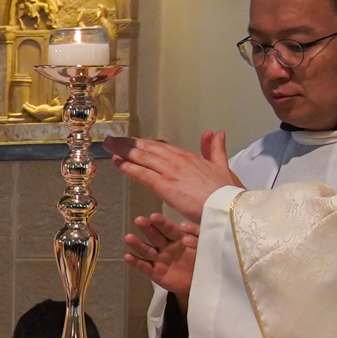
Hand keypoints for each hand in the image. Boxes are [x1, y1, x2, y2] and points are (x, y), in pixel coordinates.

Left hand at [107, 130, 235, 220]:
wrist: (228, 205)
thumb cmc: (227, 191)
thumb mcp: (222, 165)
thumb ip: (215, 149)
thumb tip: (215, 132)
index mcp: (189, 156)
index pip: (160, 147)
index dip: (143, 144)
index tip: (130, 141)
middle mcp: (177, 160)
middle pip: (147, 149)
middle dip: (128, 143)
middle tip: (111, 139)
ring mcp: (170, 171)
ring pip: (142, 157)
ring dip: (123, 150)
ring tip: (108, 146)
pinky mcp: (166, 185)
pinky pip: (143, 173)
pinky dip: (128, 167)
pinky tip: (117, 162)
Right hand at [125, 211, 197, 298]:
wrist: (198, 283)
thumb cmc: (201, 264)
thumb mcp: (204, 251)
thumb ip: (197, 243)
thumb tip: (186, 239)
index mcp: (178, 239)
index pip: (169, 229)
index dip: (162, 223)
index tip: (153, 216)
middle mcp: (166, 247)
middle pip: (155, 236)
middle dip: (147, 228)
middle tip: (139, 220)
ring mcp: (159, 259)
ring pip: (147, 250)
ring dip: (137, 244)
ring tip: (128, 237)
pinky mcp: (155, 273)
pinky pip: (144, 266)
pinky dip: (136, 262)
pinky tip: (128, 256)